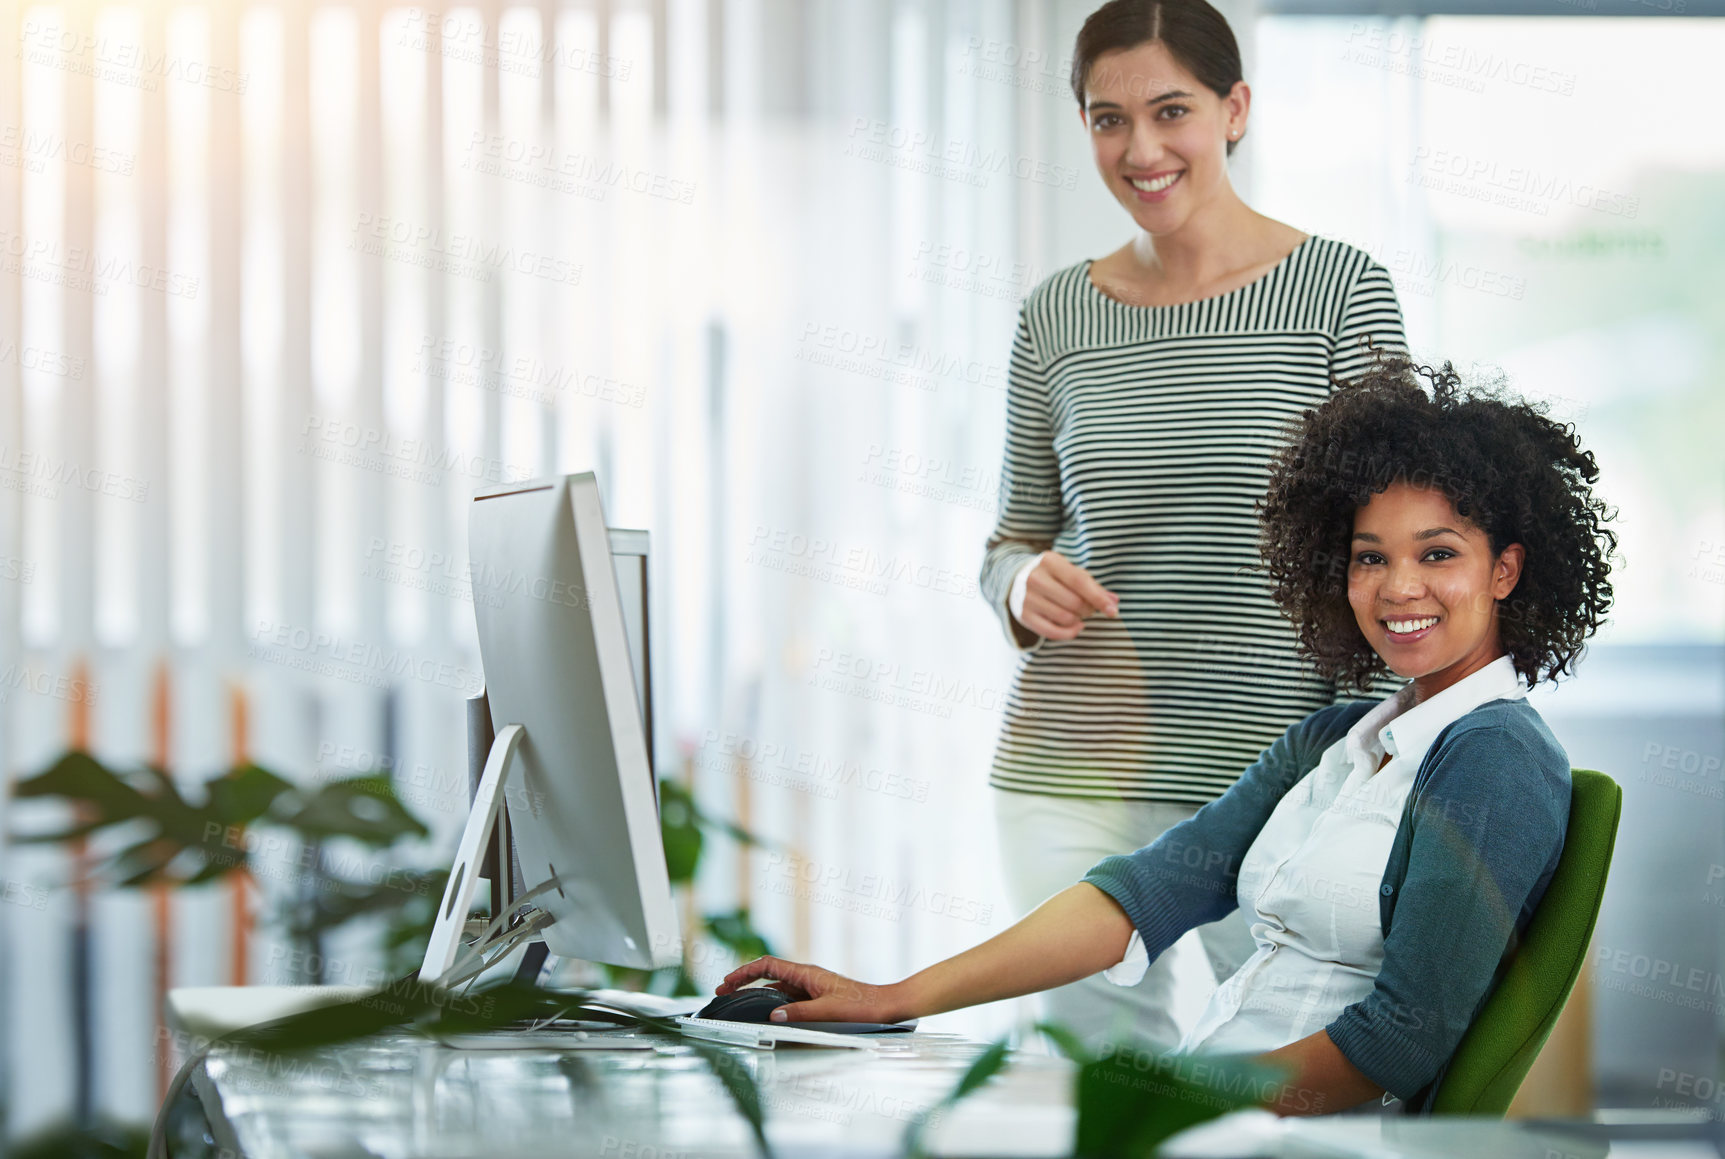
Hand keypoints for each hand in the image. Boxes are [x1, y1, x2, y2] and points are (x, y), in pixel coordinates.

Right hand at [715, 955, 907, 1023]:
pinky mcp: (816, 997)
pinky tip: (766, 1012)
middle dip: (743, 980)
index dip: (744, 972)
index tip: (726, 982)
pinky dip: (771, 1001)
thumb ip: (800, 1014)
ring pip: (776, 986)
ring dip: (756, 992)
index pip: (767, 966)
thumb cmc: (862, 1006)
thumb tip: (773, 1016)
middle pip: (767, 974)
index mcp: (806, 974)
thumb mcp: (828, 1012)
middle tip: (723, 991)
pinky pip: (787, 996)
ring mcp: (811, 986)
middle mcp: (806, 977)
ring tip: (738, 1001)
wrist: (885, 1006)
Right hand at [1015, 551, 1118, 640]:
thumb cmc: (1053, 576)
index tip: (1112, 611)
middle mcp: (1036, 578)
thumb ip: (1093, 586)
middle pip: (1074, 603)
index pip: (1079, 582)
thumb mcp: (1071, 573)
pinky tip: (1075, 626)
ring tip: (1078, 614)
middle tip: (1089, 609)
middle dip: (1088, 610)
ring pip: (1066, 618)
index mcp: (1050, 561)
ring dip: (1079, 620)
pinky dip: (1070, 633)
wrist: (1017, 580)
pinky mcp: (1024, 615)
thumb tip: (1114, 602)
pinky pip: (1053, 632)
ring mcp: (1027, 598)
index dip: (1098, 598)